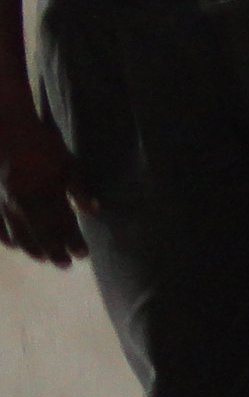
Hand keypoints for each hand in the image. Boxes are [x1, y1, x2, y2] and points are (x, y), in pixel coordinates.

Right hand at [0, 109, 91, 266]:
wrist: (4, 131)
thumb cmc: (41, 144)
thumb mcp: (67, 162)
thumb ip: (79, 188)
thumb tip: (93, 210)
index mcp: (44, 196)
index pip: (63, 227)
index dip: (73, 242)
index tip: (84, 254)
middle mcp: (22, 207)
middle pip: (41, 237)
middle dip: (55, 252)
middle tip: (65, 265)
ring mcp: (2, 206)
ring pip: (18, 236)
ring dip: (32, 250)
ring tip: (44, 259)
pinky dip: (6, 239)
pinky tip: (13, 246)